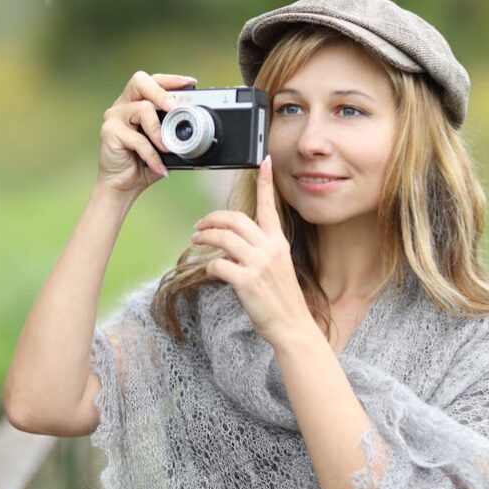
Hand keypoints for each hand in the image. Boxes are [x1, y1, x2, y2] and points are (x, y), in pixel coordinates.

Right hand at [96, 71, 196, 198]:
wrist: (123, 186)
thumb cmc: (143, 164)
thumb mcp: (164, 144)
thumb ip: (174, 131)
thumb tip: (197, 123)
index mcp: (136, 102)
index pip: (152, 81)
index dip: (171, 80)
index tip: (190, 83)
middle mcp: (123, 105)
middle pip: (140, 81)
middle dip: (161, 92)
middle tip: (175, 108)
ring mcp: (114, 117)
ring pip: (142, 109)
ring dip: (160, 131)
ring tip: (167, 149)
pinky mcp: (109, 132)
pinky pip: (138, 138)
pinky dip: (152, 154)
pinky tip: (159, 166)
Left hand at [190, 155, 313, 348]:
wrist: (292, 326)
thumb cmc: (282, 299)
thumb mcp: (277, 267)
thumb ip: (260, 250)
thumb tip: (234, 242)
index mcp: (278, 242)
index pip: (270, 206)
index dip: (265, 182)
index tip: (263, 161)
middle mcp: (270, 249)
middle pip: (235, 219)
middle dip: (212, 218)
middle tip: (199, 225)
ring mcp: (258, 264)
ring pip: (223, 238)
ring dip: (204, 238)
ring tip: (196, 241)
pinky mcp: (246, 281)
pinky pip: (218, 264)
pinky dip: (209, 266)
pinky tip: (210, 271)